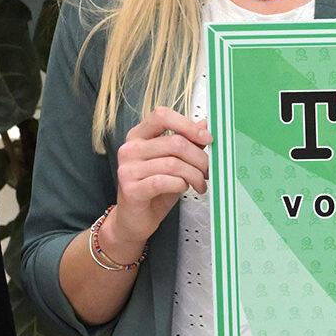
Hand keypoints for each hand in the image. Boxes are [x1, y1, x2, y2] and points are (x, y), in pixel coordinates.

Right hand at [100, 107, 211, 260]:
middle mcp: (130, 149)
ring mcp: (128, 169)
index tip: (206, 137)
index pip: (162, 116)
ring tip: (200, 183)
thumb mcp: (174, 163)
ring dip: (194, 175)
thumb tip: (205, 125)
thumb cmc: (154, 190)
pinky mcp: (131, 189)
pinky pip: (164, 181)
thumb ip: (187, 143)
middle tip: (207, 171)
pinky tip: (184, 188)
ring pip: (173, 163)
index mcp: (139, 136)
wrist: (134, 219)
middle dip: (199, 158)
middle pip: (175, 142)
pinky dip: (181, 185)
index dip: (188, 125)